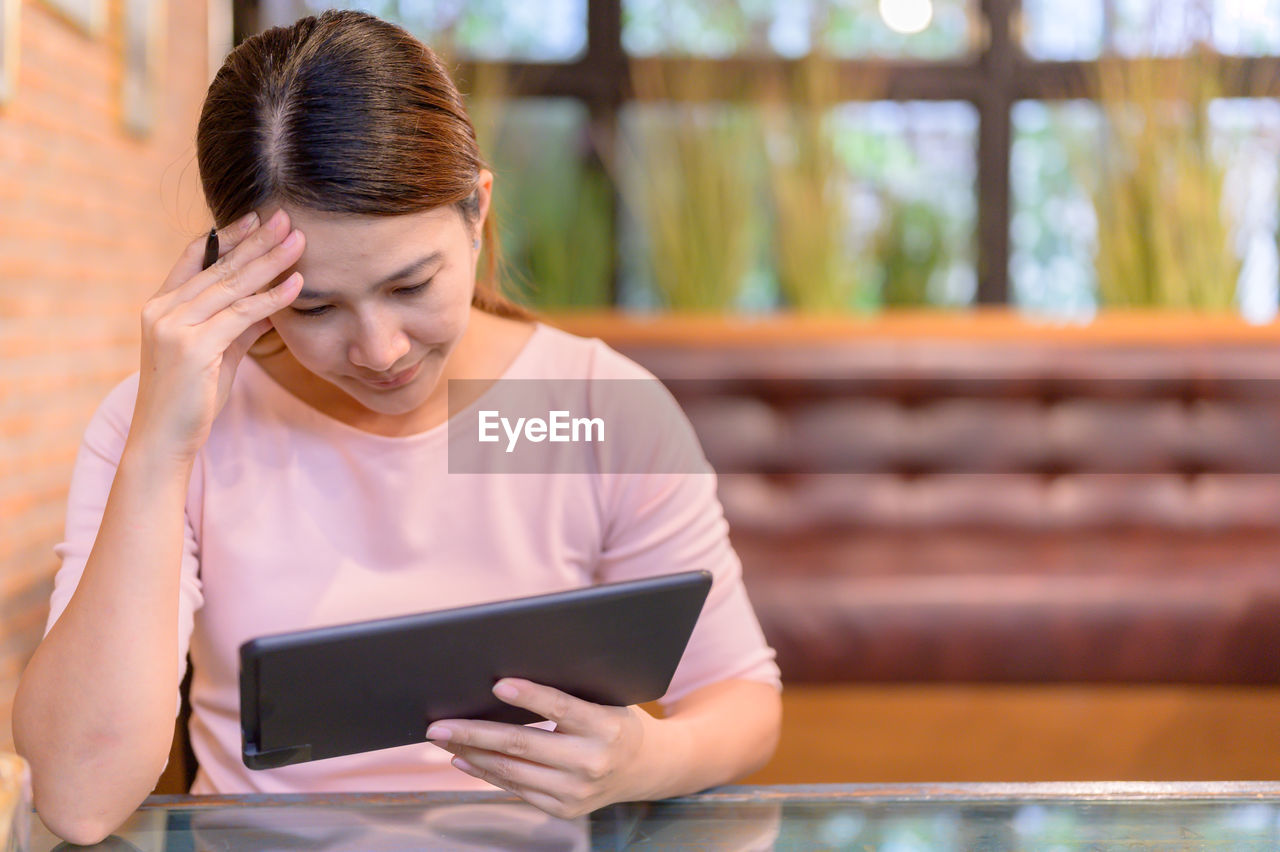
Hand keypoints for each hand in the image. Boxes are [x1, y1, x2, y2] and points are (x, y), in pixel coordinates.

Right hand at [130, 209, 304, 464]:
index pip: (195, 257)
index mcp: (162, 306)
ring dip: (270, 261)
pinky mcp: (193, 347)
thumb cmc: (191, 399)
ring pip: (232, 286)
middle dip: (257, 240)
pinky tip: (296, 285)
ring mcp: (175, 326)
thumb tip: (270, 304)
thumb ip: (238, 325)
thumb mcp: (217, 353)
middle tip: (287, 217)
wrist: (164, 438)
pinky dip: (272, 299)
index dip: (227, 236)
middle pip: (220, 266)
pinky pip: (241, 314)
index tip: (257, 218)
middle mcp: (163, 310)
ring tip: (299, 241)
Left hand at [426, 679, 668, 818]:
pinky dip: (485, 772)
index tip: (497, 684)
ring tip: (443, 738)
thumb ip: (568, 693)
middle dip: (474, 733)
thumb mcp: (605, 700)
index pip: (561, 708)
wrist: (645, 767)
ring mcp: (576, 791)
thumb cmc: (616, 721)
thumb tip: (506, 681)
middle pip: (522, 744)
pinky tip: (464, 759)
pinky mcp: (564, 809)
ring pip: (511, 770)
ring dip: (470, 753)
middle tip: (438, 724)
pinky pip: (516, 789)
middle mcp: (592, 762)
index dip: (529, 696)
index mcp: (606, 727)